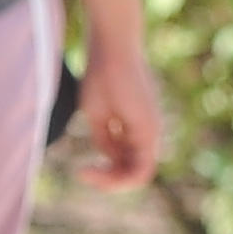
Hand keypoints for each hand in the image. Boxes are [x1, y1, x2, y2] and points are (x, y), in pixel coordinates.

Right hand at [72, 44, 164, 190]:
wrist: (110, 51)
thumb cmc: (101, 77)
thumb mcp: (99, 117)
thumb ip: (107, 140)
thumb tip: (110, 162)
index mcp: (137, 129)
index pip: (128, 165)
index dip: (106, 175)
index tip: (81, 171)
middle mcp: (149, 133)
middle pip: (134, 173)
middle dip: (108, 181)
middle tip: (82, 174)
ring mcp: (152, 131)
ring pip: (139, 176)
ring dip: (112, 182)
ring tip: (86, 173)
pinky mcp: (149, 129)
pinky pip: (141, 168)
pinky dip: (119, 177)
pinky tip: (93, 168)